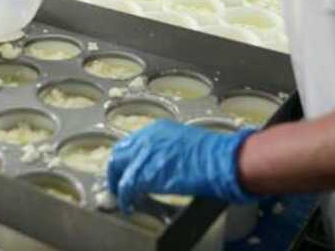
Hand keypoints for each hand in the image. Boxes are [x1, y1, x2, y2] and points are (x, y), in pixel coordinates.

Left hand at [106, 120, 257, 213]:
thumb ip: (167, 150)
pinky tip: (129, 205)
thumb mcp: (184, 143)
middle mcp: (146, 138)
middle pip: (119, 153)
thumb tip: (160, 165)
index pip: (131, 143)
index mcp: (157, 129)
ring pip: (118, 169)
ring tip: (123, 198)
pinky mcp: (146, 173)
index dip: (127, 160)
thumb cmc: (211, 154)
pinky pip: (126, 187)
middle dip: (116, 170)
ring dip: (118, 185)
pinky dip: (125, 198)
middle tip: (119, 185)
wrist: (218, 160)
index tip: (126, 170)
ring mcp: (144, 154)